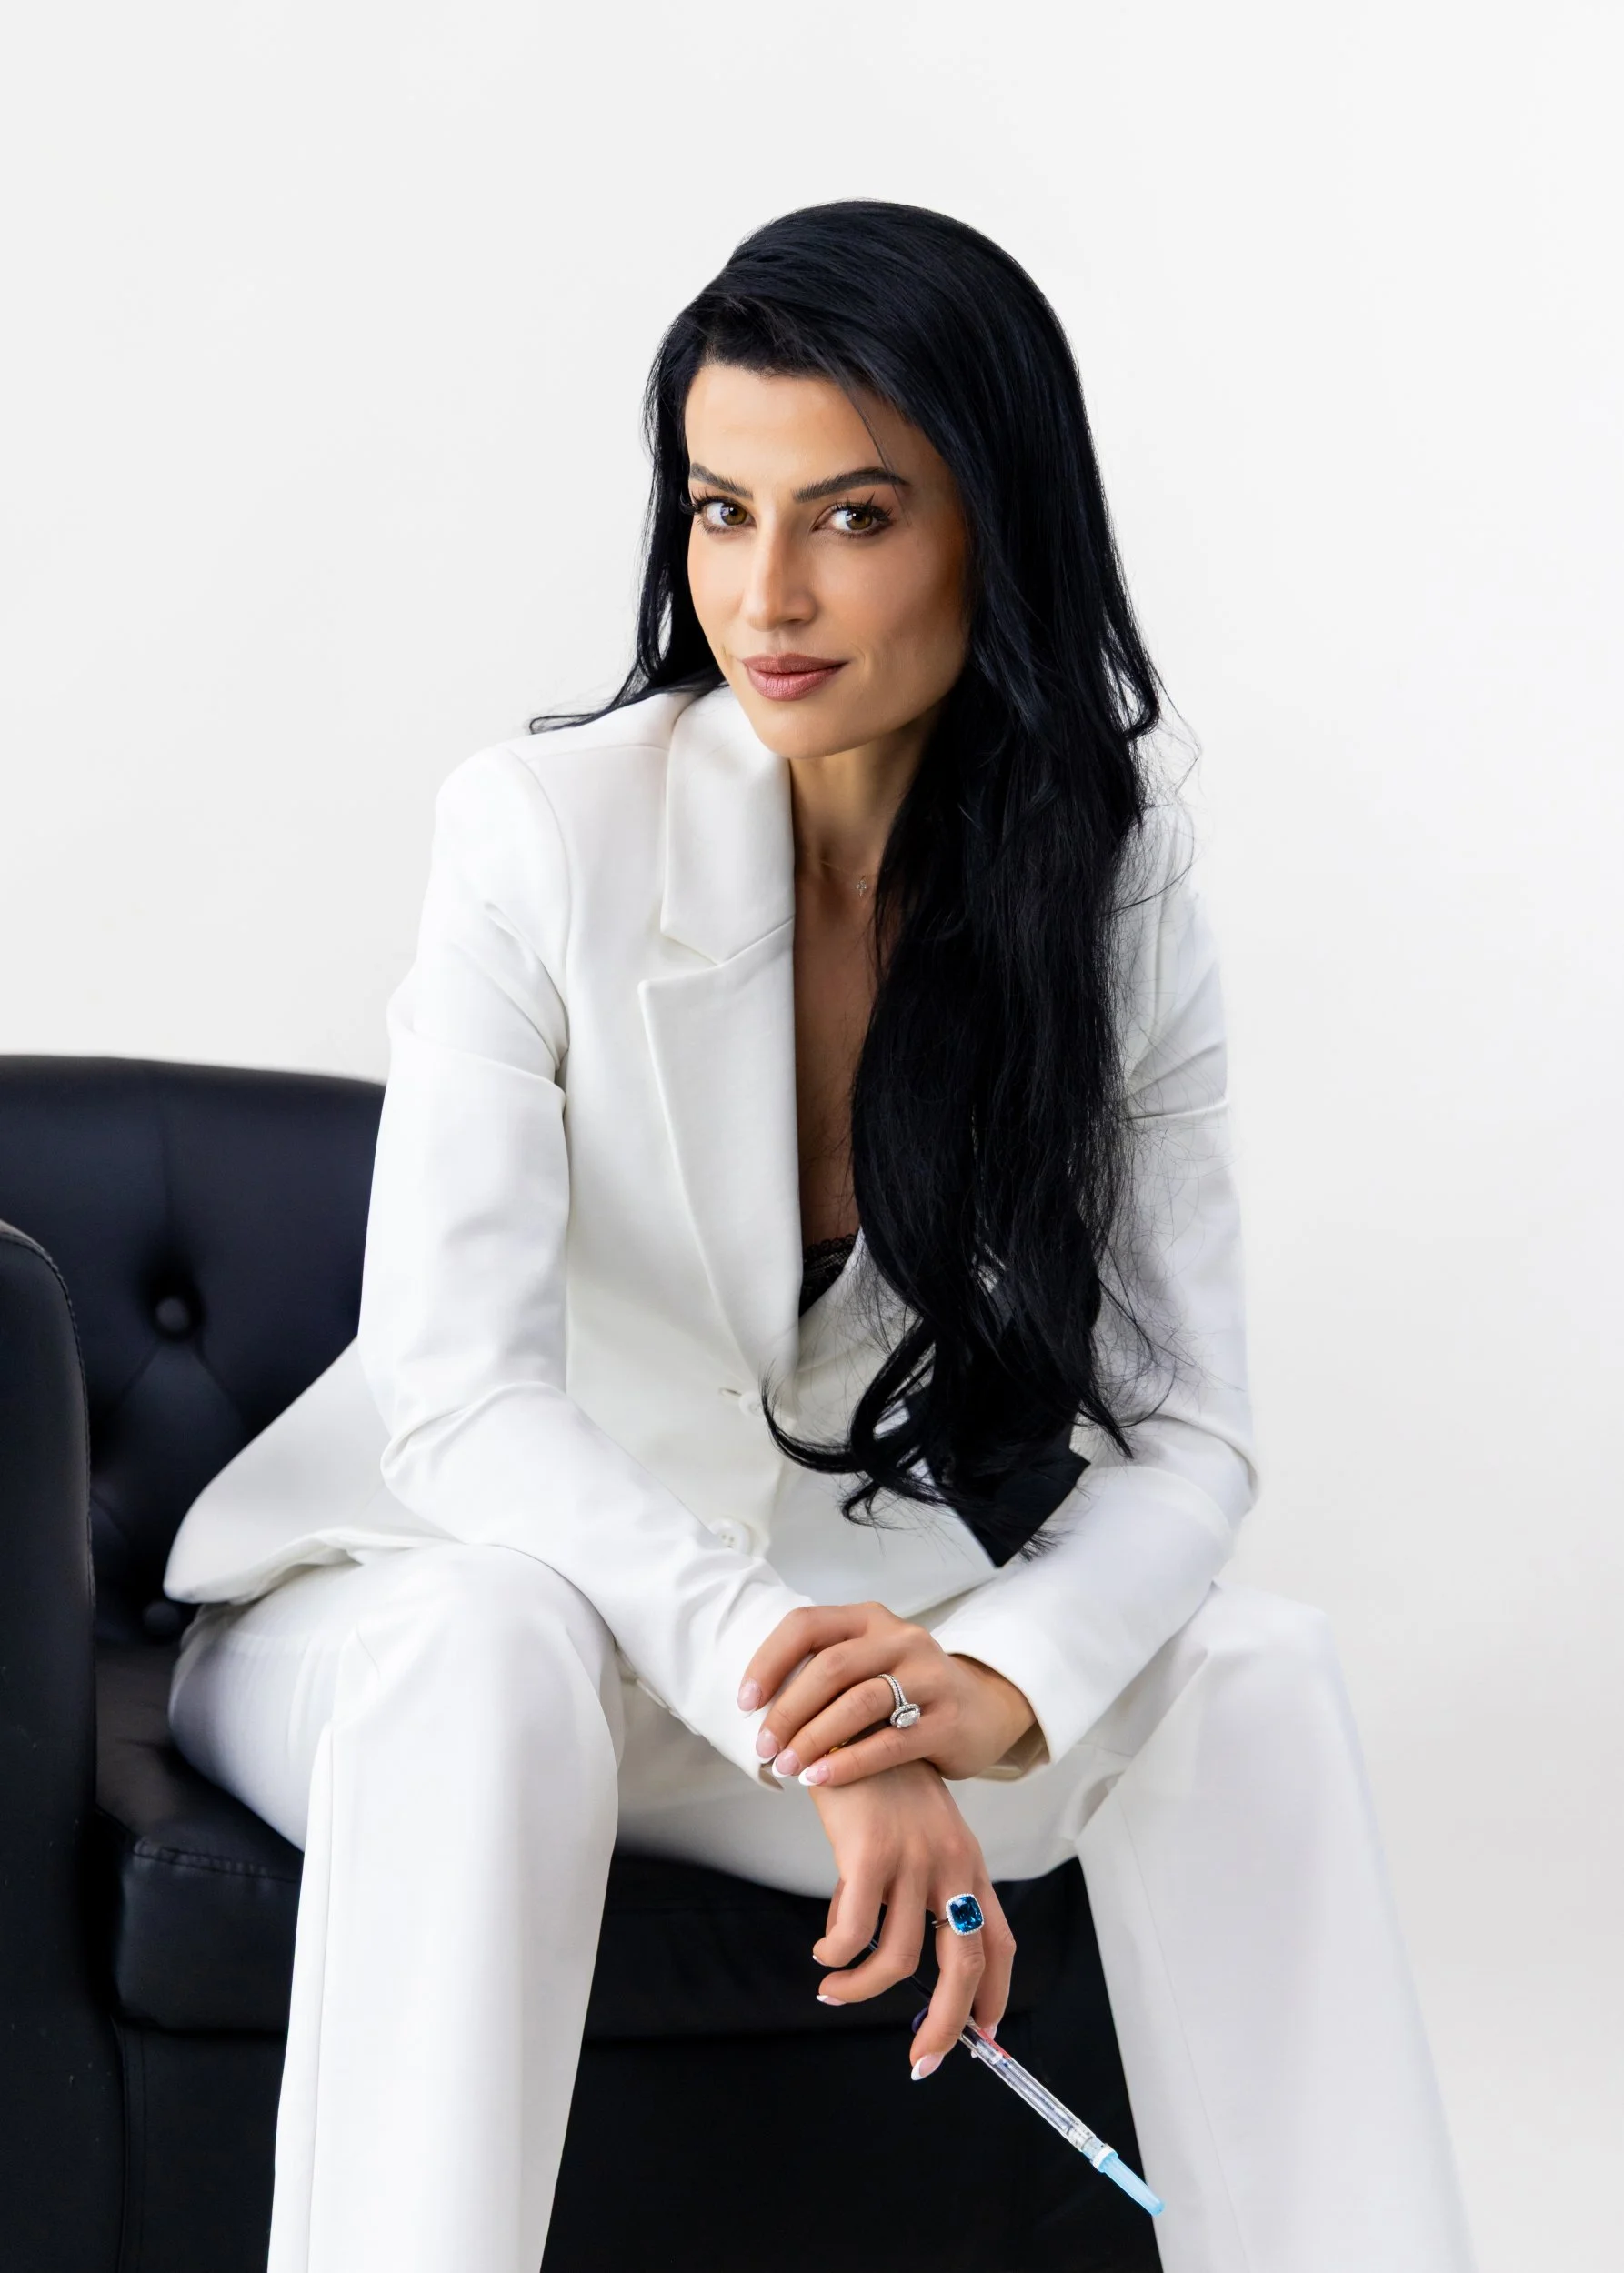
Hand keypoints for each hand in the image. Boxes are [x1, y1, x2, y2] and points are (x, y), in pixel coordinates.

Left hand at [739, 1601, 1035, 1786]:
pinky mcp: (947, 1720)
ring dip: (814, 1739)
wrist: (983, 1709)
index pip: (807, 1625)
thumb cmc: (906, 1690)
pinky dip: (848, 1763)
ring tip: (787, 1767)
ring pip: (859, 1703)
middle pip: (831, 1667)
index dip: (769, 1661)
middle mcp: (901, 1639)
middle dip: (788, 1710)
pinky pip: (890, 1743)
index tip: (745, 1701)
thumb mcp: (870, 1662)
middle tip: (763, 1746)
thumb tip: (757, 1704)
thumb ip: (828, 1669)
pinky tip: (821, 1778)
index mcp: (870, 1618)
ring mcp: (929, 1677)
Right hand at [807, 1761, 1014, 2074]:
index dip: (994, 1994)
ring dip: (862, 1989)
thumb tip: (876, 1947)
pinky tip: (822, 1954)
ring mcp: (914, 1859)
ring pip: (898, 1959)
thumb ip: (912, 1883)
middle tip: (921, 2061)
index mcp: (969, 1862)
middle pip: (964, 1965)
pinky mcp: (869, 1853)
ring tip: (834, 1989)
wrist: (851, 1719)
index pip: (999, 1940)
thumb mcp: (915, 1830)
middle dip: (946, 2025)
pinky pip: (852, 1931)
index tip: (984, 2036)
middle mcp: (952, 1864)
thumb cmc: (880, 1778)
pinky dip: (836, 1956)